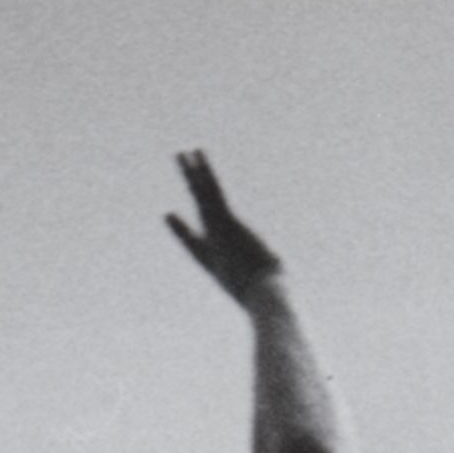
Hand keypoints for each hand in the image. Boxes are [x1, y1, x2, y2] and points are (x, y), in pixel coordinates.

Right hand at [165, 151, 283, 304]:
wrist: (262, 297)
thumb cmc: (267, 299)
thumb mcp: (268, 288)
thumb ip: (271, 281)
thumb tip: (283, 282)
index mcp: (216, 264)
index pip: (195, 243)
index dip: (182, 230)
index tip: (169, 214)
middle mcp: (213, 244)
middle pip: (199, 210)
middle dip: (190, 190)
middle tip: (178, 176)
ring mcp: (217, 231)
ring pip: (202, 196)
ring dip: (192, 173)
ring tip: (182, 153)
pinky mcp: (225, 221)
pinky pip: (212, 192)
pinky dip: (204, 173)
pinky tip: (197, 155)